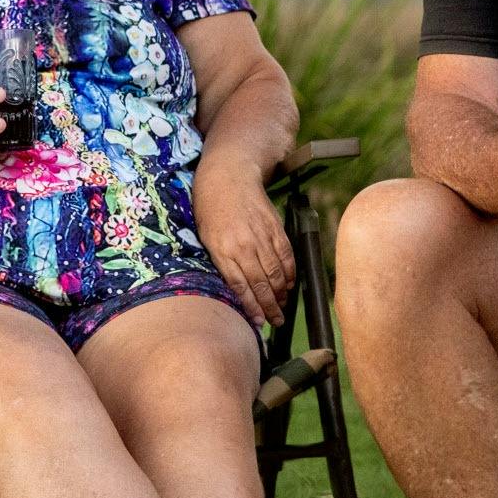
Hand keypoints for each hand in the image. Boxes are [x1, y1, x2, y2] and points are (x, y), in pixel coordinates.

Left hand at [192, 161, 295, 328]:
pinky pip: (286, 255)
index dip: (251, 307)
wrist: (229, 175)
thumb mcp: (206, 236)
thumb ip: (221, 261)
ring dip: (281, 294)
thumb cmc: (211, 207)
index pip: (240, 286)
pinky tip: (290, 284)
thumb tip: (235, 289)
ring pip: (275, 272)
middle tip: (276, 321)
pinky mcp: (275, 227)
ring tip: (283, 307)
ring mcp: (261, 236)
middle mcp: (243, 245)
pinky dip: (290, 272)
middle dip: (270, 307)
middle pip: (260, 283)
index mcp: (222, 249)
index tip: (258, 322)